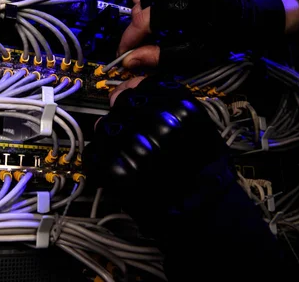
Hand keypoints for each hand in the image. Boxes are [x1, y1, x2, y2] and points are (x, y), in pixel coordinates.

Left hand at [84, 75, 230, 219]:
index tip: (135, 107)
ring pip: (106, 127)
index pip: (142, 85)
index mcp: (181, 105)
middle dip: (124, 119)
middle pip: (122, 104)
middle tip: (136, 140)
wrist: (203, 212)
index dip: (135, 95)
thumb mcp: (196, 122)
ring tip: (131, 159)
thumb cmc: (202, 168)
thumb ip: (164, 99)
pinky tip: (118, 171)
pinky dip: (100, 162)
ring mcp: (135, 143)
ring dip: (112, 141)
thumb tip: (126, 89)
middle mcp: (158, 120)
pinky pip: (95, 154)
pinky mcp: (116, 168)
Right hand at [119, 0, 285, 69]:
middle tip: (146, 41)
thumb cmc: (229, 33)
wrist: (255, 9)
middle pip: (137, 7)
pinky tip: (165, 4)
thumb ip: (158, 56)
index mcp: (178, 5)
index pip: (138, 24)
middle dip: (138, 28)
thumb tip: (131, 61)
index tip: (123, 53)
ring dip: (145, 8)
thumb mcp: (194, 51)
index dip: (127, 42)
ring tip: (159, 22)